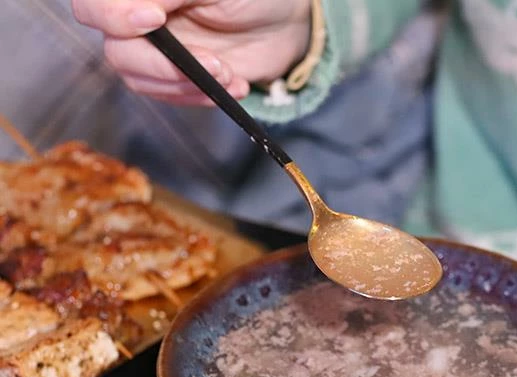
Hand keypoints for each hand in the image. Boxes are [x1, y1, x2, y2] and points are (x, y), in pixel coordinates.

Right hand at [71, 0, 311, 103]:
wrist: (288, 18)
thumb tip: (144, 9)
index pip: (95, 6)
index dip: (115, 17)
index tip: (154, 19)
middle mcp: (137, 16)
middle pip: (117, 51)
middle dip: (165, 66)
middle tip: (213, 64)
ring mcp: (155, 49)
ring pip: (140, 80)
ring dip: (188, 84)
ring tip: (229, 74)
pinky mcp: (177, 76)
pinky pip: (170, 95)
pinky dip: (202, 96)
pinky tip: (234, 85)